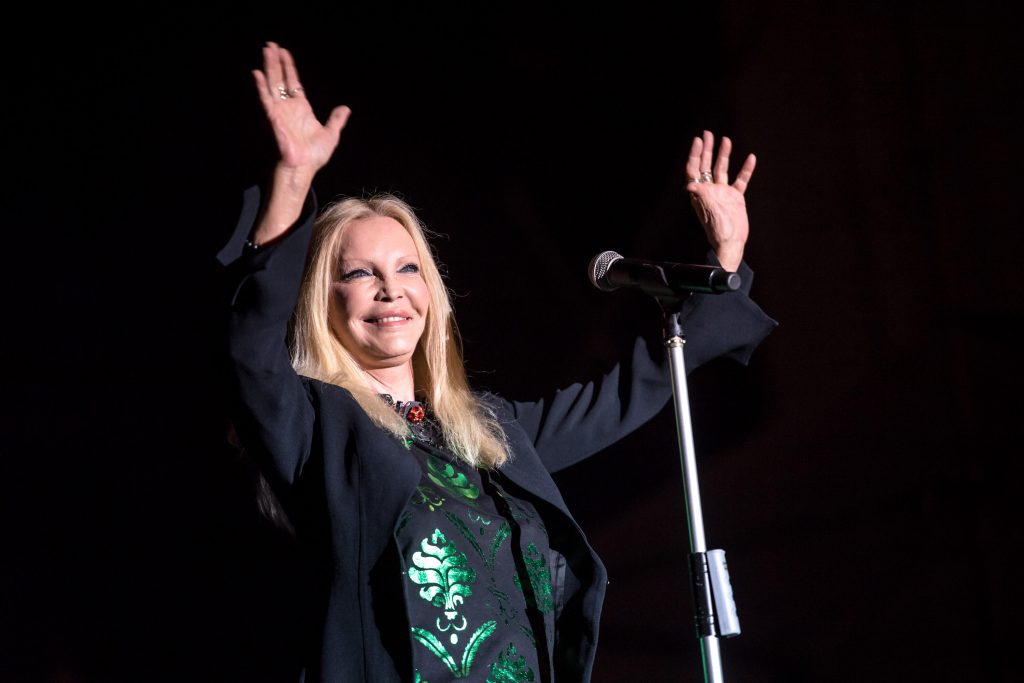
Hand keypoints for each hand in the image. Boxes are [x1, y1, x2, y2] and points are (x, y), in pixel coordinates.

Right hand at [252, 42, 350, 174]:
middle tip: (271, 45)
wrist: (304, 167)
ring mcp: (280, 110)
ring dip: (269, 66)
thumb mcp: (331, 134)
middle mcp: (288, 107)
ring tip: (266, 50)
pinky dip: (261, 86)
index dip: (289, 67)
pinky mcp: (274, 117)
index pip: (293, 82)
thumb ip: (336, 120)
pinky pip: (266, 99)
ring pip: (272, 84)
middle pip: (280, 78)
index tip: (285, 53)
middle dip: (276, 62)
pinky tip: (257, 73)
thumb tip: (345, 109)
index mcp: (301, 108)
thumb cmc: (315, 155)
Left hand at [685, 131, 755, 271]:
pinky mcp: (735, 198)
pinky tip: (750, 158)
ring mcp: (723, 193)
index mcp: (701, 194)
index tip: (698, 140)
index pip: (694, 170)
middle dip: (707, 150)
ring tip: (726, 140)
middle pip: (706, 166)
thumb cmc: (719, 231)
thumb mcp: (710, 212)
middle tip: (708, 134)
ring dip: (723, 155)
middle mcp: (710, 191)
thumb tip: (690, 184)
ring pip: (722, 170)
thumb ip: (702, 197)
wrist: (732, 243)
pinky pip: (740, 180)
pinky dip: (745, 170)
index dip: (695, 155)